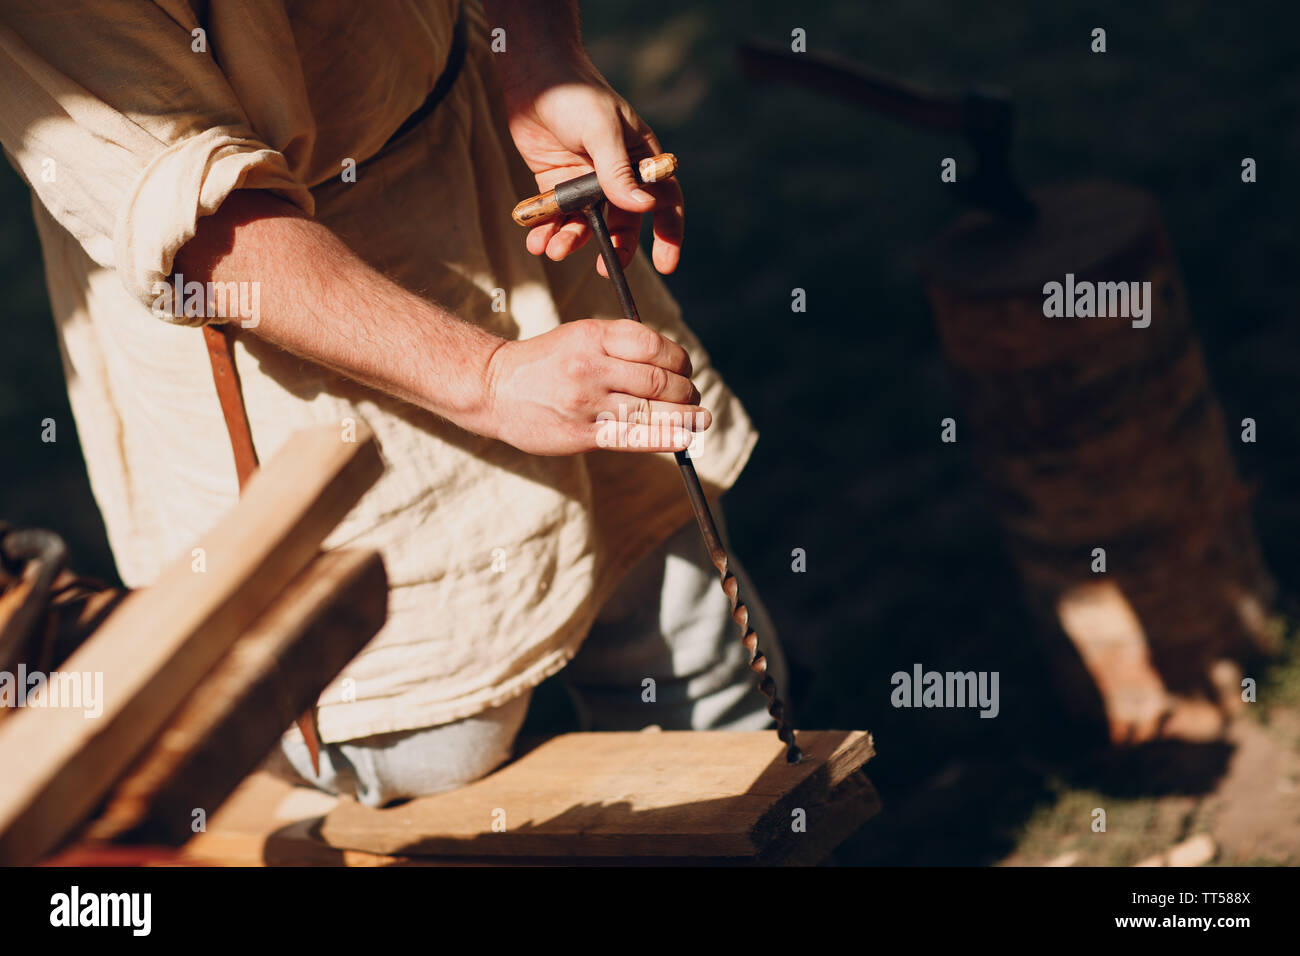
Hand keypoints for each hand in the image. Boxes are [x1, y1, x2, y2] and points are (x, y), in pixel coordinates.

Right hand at [480, 319, 709, 454]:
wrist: (494, 388)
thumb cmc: (545, 362)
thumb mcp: (579, 336)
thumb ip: (621, 346)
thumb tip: (672, 366)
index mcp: (593, 336)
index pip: (653, 345)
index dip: (680, 360)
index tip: (686, 370)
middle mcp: (591, 366)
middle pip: (658, 380)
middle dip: (686, 391)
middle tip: (694, 398)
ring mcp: (586, 402)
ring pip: (651, 410)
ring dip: (685, 416)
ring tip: (699, 419)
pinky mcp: (581, 434)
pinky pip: (632, 437)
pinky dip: (665, 438)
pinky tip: (685, 438)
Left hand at [501, 58, 684, 276]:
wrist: (532, 74)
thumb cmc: (576, 95)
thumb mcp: (602, 131)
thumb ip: (619, 172)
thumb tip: (644, 209)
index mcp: (641, 160)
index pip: (665, 202)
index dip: (669, 234)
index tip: (666, 265)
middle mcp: (617, 176)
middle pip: (624, 224)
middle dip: (614, 249)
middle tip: (604, 270)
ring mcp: (586, 183)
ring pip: (586, 225)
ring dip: (572, 241)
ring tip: (553, 250)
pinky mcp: (557, 185)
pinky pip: (557, 217)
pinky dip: (547, 231)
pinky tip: (536, 241)